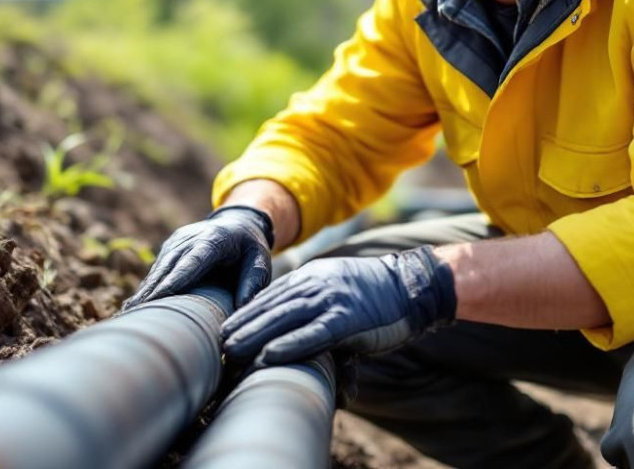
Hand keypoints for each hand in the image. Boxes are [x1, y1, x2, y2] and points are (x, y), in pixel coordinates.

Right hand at [123, 205, 274, 309]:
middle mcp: (191, 238)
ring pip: (159, 268)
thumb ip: (253, 282)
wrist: (238, 221)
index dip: (174, 280)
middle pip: (169, 266)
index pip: (192, 262)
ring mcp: (177, 242)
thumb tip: (241, 307)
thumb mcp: (260, 261)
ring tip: (129, 314)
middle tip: (134, 313)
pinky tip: (134, 306)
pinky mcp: (170, 248)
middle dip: (151, 290)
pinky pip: (158, 269)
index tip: (157, 298)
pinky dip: (148, 287)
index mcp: (215, 240)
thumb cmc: (250, 248)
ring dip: (145, 290)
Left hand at [220, 245, 456, 367]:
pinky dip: (289, 345)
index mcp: (312, 275)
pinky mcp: (348, 319)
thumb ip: (314, 303)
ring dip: (255, 336)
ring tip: (232, 352)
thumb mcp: (338, 288)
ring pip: (284, 318)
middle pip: (271, 305)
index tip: (225, 330)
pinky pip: (312, 334)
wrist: (414, 286)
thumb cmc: (376, 296)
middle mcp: (317, 284)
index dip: (246, 313)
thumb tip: (293, 325)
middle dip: (243, 325)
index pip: (270, 294)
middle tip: (219, 345)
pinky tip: (268, 356)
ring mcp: (332, 300)